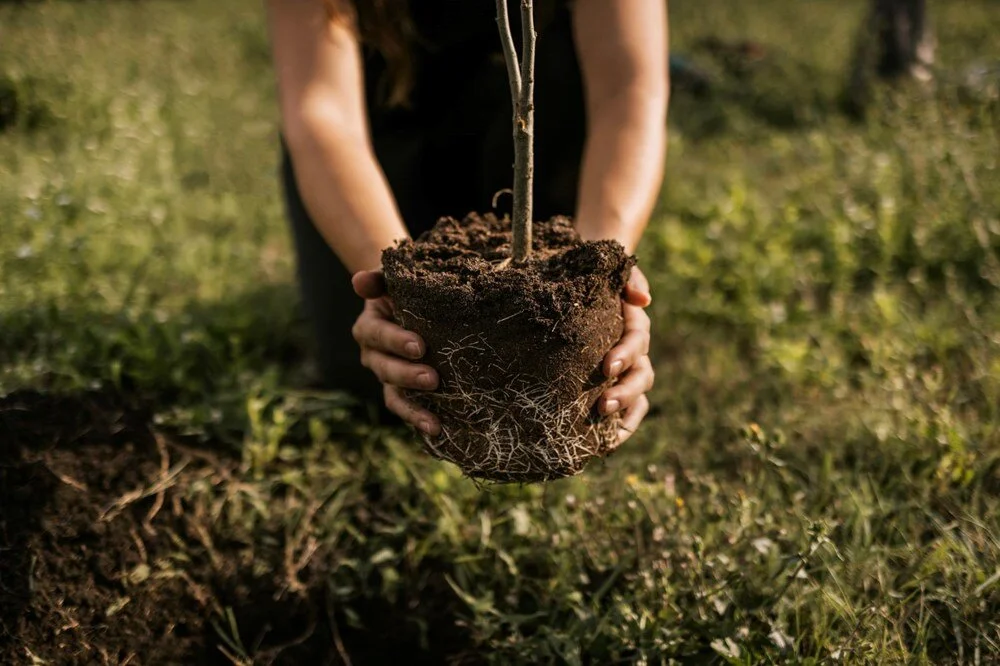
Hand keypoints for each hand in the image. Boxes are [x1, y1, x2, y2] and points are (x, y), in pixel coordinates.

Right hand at [351, 270, 441, 435]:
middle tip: (433, 379)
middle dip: (408, 376)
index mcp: (369, 327)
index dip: (396, 342)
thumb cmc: (405, 291)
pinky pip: (407, 409)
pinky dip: (419, 420)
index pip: (378, 335)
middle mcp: (374, 356)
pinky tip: (438, 430)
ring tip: (433, 422)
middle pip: (385, 369)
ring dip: (413, 410)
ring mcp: (387, 377)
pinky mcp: (403, 391)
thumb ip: (378, 279)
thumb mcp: (392, 280)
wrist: (412, 306)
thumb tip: (359, 281)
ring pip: (394, 396)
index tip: (420, 346)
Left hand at [598, 266, 653, 443]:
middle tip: (603, 405)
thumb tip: (643, 299)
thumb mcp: (611, 269)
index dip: (626, 354)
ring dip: (624, 412)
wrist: (576, 281)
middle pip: (641, 374)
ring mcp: (626, 370)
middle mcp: (634, 350)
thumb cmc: (592, 275)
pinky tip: (605, 444)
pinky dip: (620, 427)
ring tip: (603, 424)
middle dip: (625, 391)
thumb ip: (628, 277)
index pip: (637, 340)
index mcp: (632, 323)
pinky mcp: (613, 385)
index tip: (607, 366)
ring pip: (637, 395)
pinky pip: (627, 411)